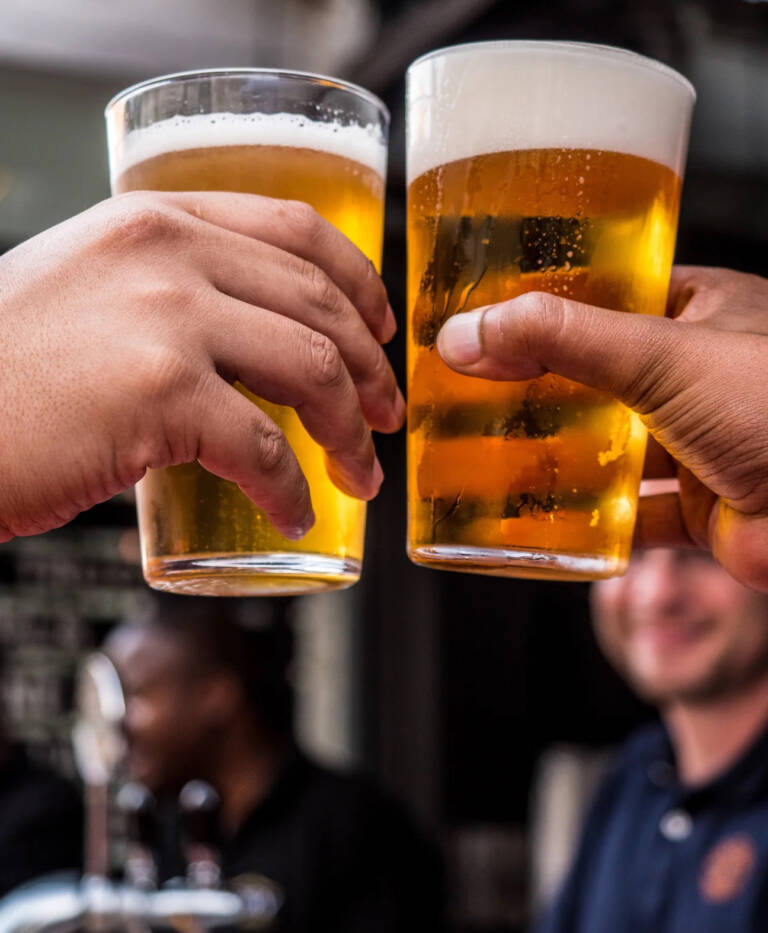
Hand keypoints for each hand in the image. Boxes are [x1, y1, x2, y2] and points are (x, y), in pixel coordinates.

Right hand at [0, 191, 403, 541]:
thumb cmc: (3, 367)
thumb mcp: (88, 286)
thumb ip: (165, 291)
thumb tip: (244, 343)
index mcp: (157, 220)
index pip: (297, 228)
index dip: (360, 282)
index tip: (382, 330)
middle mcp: (168, 253)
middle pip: (319, 305)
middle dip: (371, 371)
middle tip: (386, 418)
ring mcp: (165, 319)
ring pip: (310, 372)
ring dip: (352, 433)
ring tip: (360, 475)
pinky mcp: (158, 394)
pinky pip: (261, 449)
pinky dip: (290, 491)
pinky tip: (293, 515)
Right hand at [437, 267, 767, 590]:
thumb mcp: (661, 354)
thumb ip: (562, 340)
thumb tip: (468, 335)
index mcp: (702, 313)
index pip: (609, 299)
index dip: (548, 310)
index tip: (488, 322)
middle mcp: (700, 376)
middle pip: (600, 380)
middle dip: (542, 392)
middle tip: (475, 394)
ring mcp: (700, 444)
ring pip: (612, 450)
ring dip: (560, 460)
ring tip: (491, 458)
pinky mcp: (702, 509)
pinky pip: (631, 515)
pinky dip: (590, 523)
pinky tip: (545, 523)